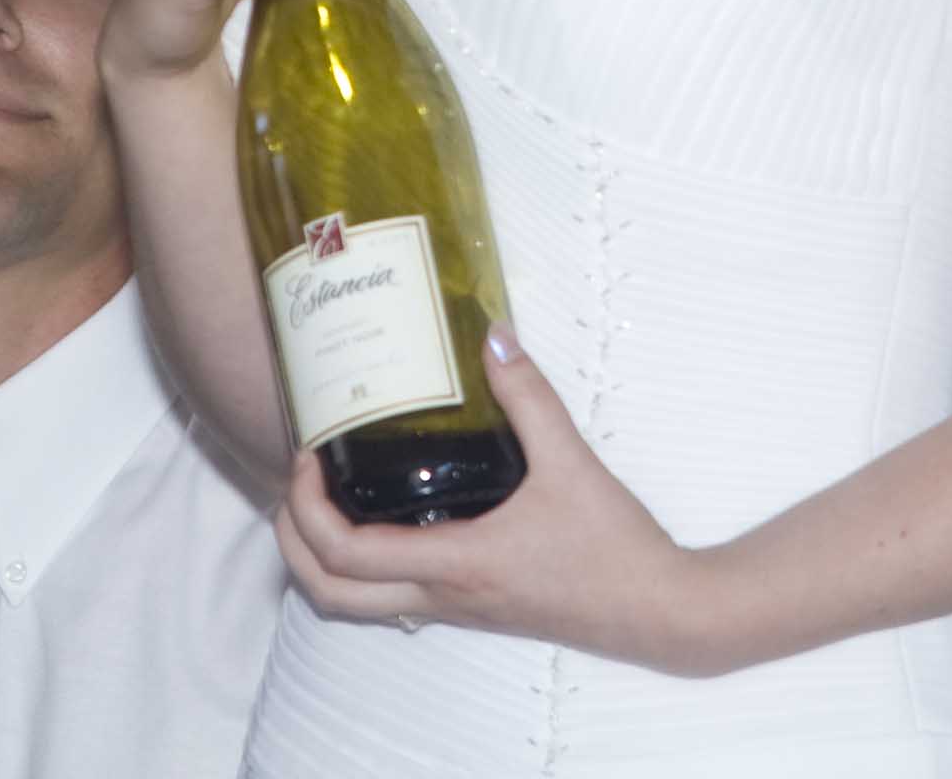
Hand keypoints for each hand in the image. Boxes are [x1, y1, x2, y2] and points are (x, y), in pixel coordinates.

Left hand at [273, 326, 736, 676]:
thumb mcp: (572, 463)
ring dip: (321, 561)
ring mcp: (456, 609)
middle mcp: (443, 597)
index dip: (308, 510)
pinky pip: (394, 598)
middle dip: (292, 544)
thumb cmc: (613, 546)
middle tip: (294, 483)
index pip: (347, 555)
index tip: (307, 458)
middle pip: (330, 595)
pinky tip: (386, 514)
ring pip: (358, 605)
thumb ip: (530, 397)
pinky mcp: (475, 607)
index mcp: (455, 565)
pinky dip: (365, 565)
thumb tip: (495, 337)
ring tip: (324, 499)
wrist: (659, 614)